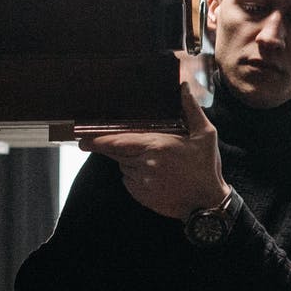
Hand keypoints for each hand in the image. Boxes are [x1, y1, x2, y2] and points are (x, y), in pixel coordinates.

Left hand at [81, 80, 227, 219]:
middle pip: (116, 153)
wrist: (207, 202)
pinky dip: (133, 175)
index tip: (83, 139)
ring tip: (151, 161)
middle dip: (107, 147)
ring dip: (128, 160)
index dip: (98, 140)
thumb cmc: (206, 167)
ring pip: (123, 166)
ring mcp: (142, 182)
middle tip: (90, 142)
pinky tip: (152, 174)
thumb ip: (191, 109)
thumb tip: (183, 87)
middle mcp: (145, 164)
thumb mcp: (205, 134)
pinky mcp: (141, 196)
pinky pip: (128, 181)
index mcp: (157, 146)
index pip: (119, 141)